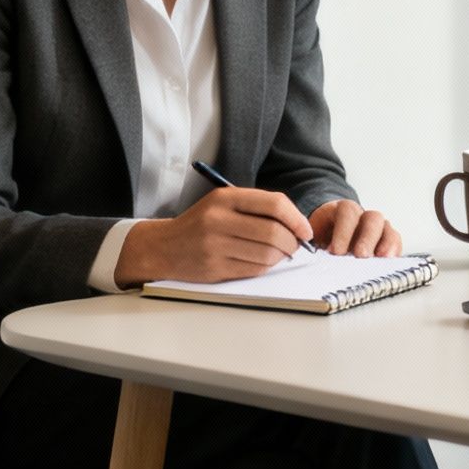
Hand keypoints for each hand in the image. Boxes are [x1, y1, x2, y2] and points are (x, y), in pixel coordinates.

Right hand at [114, 187, 313, 286]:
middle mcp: (219, 219)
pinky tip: (263, 262)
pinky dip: (267, 267)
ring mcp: (215, 245)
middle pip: (274, 232)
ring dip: (282, 257)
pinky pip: (255, 270)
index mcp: (224, 198)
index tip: (305, 230)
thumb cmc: (200, 224)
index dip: (297, 218)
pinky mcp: (215, 268)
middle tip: (295, 246)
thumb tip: (297, 225)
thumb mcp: (223, 204)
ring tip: (279, 254)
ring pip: (267, 254)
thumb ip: (257, 208)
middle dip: (293, 242)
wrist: (163, 247)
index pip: (274, 204)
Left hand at [309, 199, 401, 257]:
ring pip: (385, 226)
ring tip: (380, 259)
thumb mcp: (313, 238)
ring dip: (384, 242)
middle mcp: (362, 216)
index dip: (343, 231)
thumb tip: (310, 260)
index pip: (347, 212)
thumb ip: (313, 245)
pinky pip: (395, 238)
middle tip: (360, 255)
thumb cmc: (322, 239)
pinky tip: (389, 260)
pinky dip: (394, 248)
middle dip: (366, 237)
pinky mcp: (386, 238)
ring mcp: (376, 226)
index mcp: (341, 211)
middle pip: (371, 218)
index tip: (336, 251)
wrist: (329, 235)